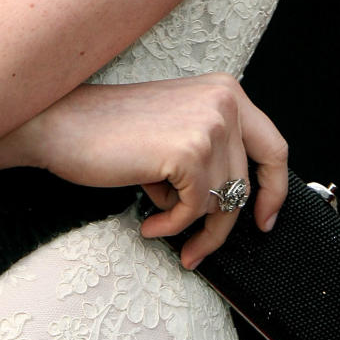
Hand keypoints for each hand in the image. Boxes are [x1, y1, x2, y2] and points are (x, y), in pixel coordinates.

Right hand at [21, 73, 286, 269]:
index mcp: (224, 90)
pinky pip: (195, 210)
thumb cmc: (111, 132)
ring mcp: (210, 125)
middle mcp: (224, 101)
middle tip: (204, 249)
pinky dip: (172, 225)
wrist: (64, 124)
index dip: (276, 189)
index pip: (273, 146)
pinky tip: (149, 223)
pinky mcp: (189, 153)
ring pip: (221, 202)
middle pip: (246, 183)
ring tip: (158, 223)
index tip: (265, 220)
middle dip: (226, 223)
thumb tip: (236, 200)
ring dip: (189, 225)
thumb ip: (210, 146)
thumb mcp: (176, 125)